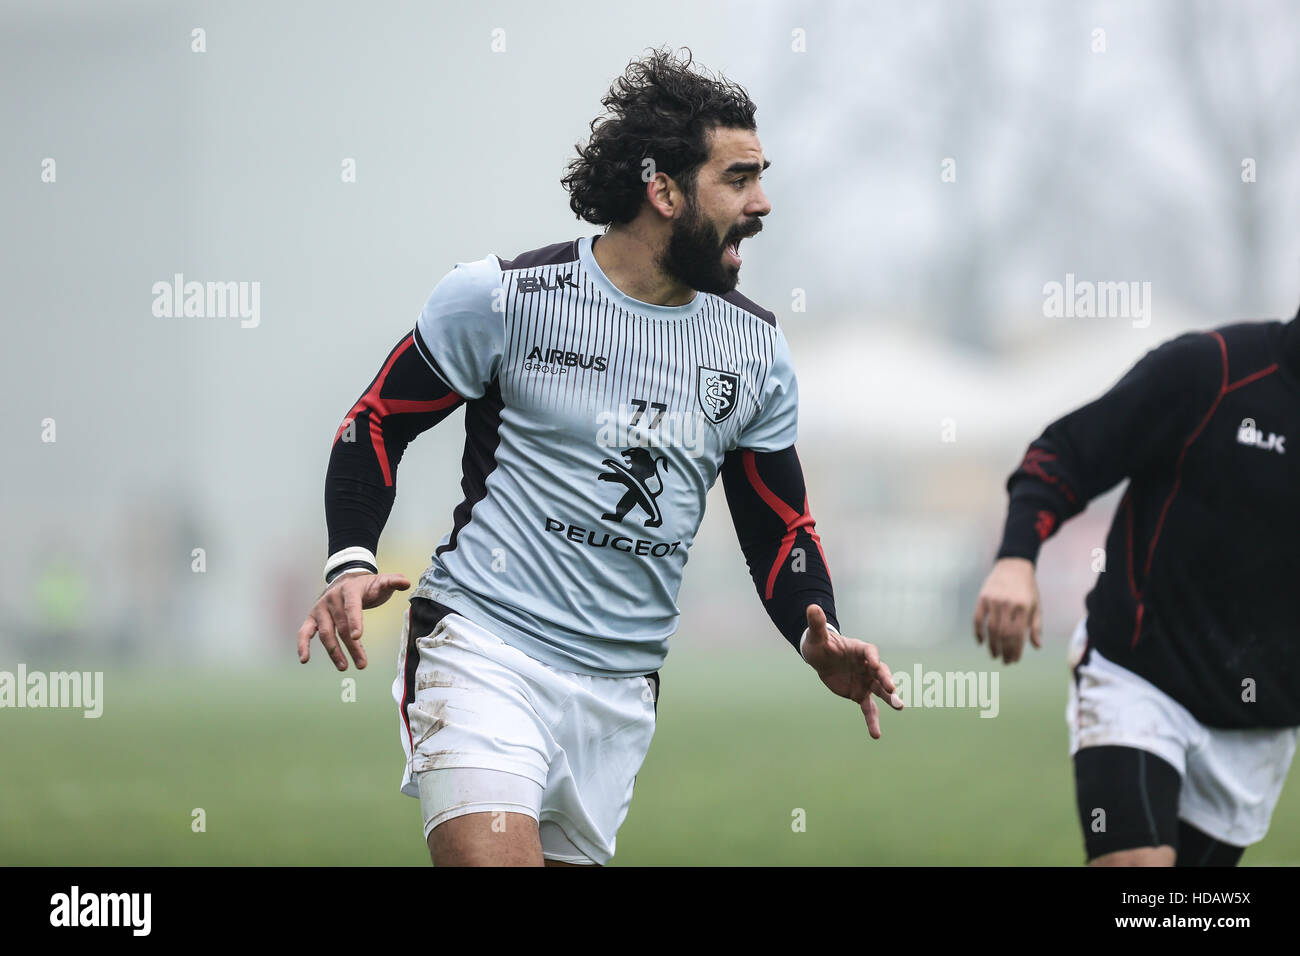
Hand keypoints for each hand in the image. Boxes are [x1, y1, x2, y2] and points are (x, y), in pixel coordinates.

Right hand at [297, 571, 410, 670]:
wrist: (345, 578)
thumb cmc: (366, 586)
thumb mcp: (381, 582)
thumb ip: (393, 582)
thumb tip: (406, 582)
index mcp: (350, 590)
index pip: (352, 606)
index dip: (355, 621)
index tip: (357, 636)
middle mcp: (332, 599)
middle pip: (341, 626)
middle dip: (351, 646)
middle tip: (362, 664)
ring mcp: (320, 609)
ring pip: (326, 633)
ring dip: (334, 651)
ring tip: (344, 667)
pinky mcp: (312, 618)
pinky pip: (305, 632)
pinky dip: (302, 645)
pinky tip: (304, 659)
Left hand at [800, 604, 902, 738]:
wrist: (821, 658)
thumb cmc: (820, 643)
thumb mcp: (817, 635)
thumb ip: (817, 623)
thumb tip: (811, 606)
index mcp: (860, 649)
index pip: (869, 652)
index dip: (872, 657)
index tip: (873, 663)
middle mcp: (868, 665)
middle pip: (880, 671)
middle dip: (886, 679)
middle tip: (893, 688)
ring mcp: (866, 680)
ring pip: (880, 691)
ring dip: (890, 698)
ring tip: (900, 706)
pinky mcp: (860, 694)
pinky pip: (868, 709)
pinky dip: (872, 721)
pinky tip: (876, 735)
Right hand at [973, 557, 1040, 663]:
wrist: (1013, 565)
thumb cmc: (1027, 588)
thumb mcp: (1036, 606)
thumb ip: (1036, 626)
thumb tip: (1037, 646)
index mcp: (1024, 607)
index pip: (1018, 635)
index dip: (1016, 650)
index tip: (1014, 660)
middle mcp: (1008, 604)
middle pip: (1004, 634)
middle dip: (1004, 651)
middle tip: (1004, 661)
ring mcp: (994, 601)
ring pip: (991, 629)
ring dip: (992, 645)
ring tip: (994, 655)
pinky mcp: (983, 598)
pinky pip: (977, 619)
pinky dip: (978, 632)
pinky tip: (981, 642)